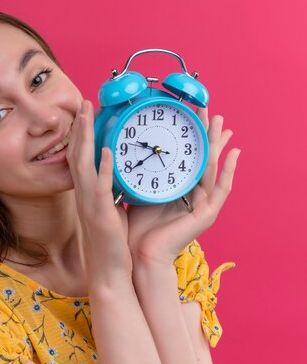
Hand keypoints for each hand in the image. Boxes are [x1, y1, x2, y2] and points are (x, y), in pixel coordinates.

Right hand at [66, 99, 131, 287]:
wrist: (109, 273)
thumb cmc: (112, 245)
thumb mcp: (109, 213)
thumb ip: (110, 194)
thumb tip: (118, 177)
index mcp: (86, 194)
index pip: (79, 158)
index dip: (80, 134)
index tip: (85, 113)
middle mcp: (83, 195)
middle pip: (76, 154)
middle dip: (80, 127)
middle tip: (84, 102)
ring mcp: (89, 204)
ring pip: (83, 164)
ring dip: (85, 137)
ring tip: (88, 114)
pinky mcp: (101, 213)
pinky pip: (101, 186)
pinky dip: (103, 167)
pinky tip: (107, 150)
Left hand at [126, 106, 239, 267]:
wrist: (138, 253)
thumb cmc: (137, 226)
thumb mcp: (140, 192)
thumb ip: (141, 174)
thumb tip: (130, 149)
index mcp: (178, 190)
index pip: (187, 158)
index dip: (189, 137)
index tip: (189, 114)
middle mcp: (193, 195)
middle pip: (203, 159)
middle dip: (206, 135)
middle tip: (209, 110)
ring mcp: (202, 205)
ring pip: (213, 169)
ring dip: (219, 146)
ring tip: (223, 124)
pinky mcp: (207, 215)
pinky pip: (222, 190)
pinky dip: (229, 171)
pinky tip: (234, 154)